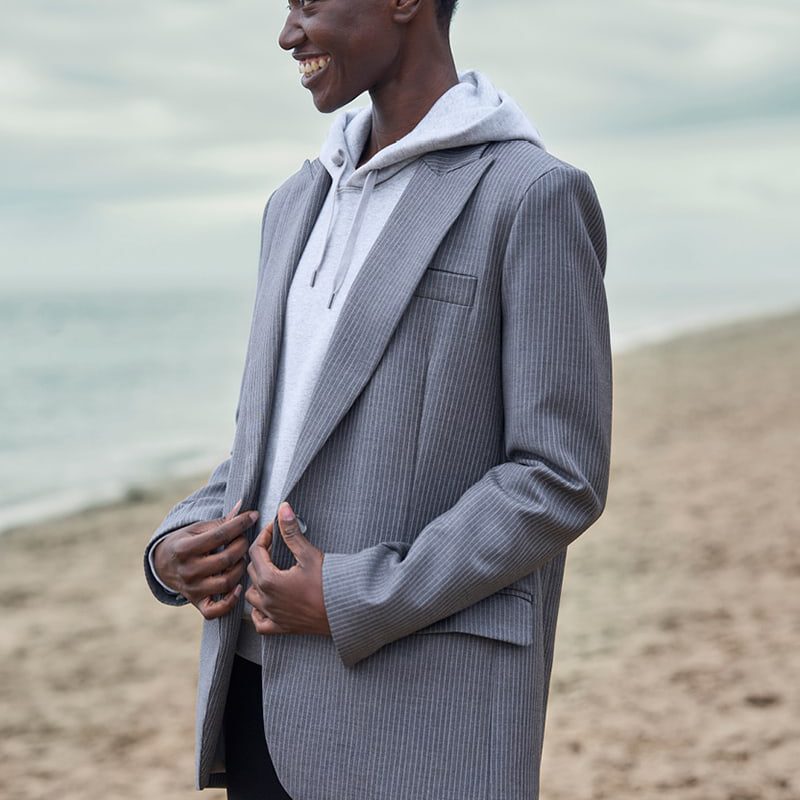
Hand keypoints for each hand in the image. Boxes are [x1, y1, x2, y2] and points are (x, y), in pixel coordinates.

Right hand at [153, 498, 257, 619]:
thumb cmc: (185, 542)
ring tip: (241, 559)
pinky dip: (230, 601)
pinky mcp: (197, 602)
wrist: (163, 565)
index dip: (240, 524)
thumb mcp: (197, 529)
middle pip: (226, 559)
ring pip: (226, 582)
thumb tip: (242, 507)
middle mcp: (187, 570)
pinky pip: (215, 610)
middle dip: (242, 546)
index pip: (220, 535)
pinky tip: (238, 587)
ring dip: (240, 569)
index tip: (254, 516)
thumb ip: (220, 522)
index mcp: (185, 548)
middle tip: (245, 540)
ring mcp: (192, 589)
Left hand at [246, 501, 330, 635]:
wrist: (345, 610)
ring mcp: (273, 615)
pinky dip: (258, 612)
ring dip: (257, 583)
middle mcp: (267, 600)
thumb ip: (292, 532)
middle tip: (277, 547)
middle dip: (262, 556)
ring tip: (271, 572)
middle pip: (252, 571)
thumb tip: (283, 509)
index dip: (264, 537)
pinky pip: (259, 623)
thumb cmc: (329, 584)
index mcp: (269, 581)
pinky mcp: (282, 628)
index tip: (274, 529)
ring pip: (252, 597)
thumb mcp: (308, 554)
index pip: (256, 552)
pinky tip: (267, 602)